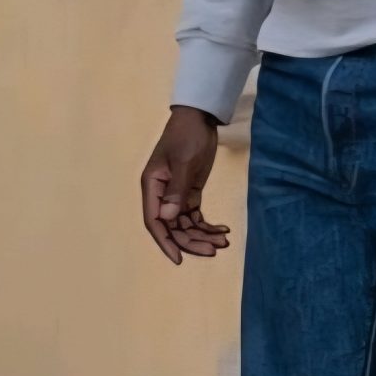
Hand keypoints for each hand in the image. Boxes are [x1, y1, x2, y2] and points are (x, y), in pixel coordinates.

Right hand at [140, 107, 228, 265]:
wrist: (200, 117)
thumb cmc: (187, 135)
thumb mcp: (183, 162)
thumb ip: (176, 190)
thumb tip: (166, 219)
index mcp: (152, 186)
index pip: (154, 221)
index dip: (165, 242)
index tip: (179, 258)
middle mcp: (161, 194)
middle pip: (173, 227)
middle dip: (192, 240)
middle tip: (214, 250)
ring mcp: (175, 194)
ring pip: (185, 224)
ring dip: (202, 235)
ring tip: (223, 242)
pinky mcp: (189, 192)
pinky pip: (195, 215)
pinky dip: (207, 225)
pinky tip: (222, 231)